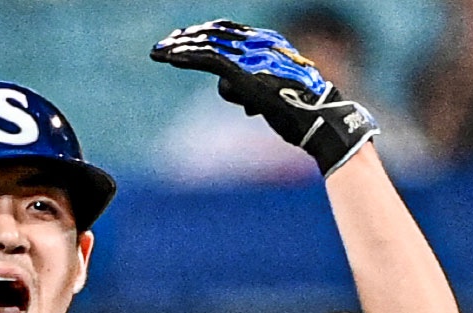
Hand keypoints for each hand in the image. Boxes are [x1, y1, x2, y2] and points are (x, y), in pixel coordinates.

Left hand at [150, 20, 377, 175]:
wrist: (314, 118)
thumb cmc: (295, 112)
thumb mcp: (264, 95)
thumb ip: (243, 86)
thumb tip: (224, 86)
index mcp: (267, 45)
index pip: (229, 33)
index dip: (204, 36)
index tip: (184, 41)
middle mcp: (259, 44)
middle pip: (214, 34)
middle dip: (186, 39)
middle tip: (163, 44)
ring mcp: (251, 56)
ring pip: (207, 45)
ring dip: (179, 47)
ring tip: (158, 51)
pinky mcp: (243, 71)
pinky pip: (208, 58)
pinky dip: (186, 57)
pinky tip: (169, 57)